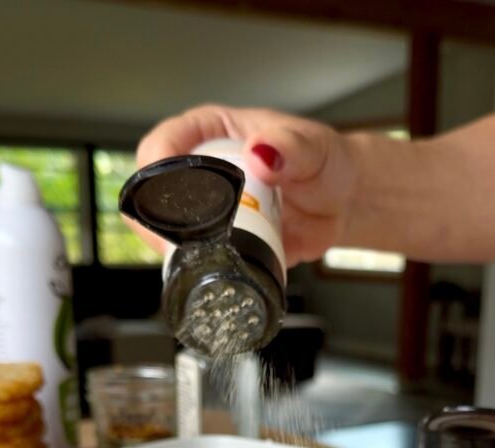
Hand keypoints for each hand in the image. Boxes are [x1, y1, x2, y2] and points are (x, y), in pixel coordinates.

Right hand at [135, 105, 358, 266]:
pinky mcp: (219, 242)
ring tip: (196, 255)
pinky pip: (194, 257)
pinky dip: (194, 267)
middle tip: (179, 236)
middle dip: (156, 217)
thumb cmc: (324, 163)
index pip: (163, 142)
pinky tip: (209, 270)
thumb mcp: (313, 148)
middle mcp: (202, 170)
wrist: (342, 203)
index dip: (154, 164)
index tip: (162, 185)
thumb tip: (261, 154)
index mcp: (212, 131)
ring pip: (165, 230)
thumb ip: (290, 147)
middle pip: (153, 193)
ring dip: (171, 248)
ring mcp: (207, 209)